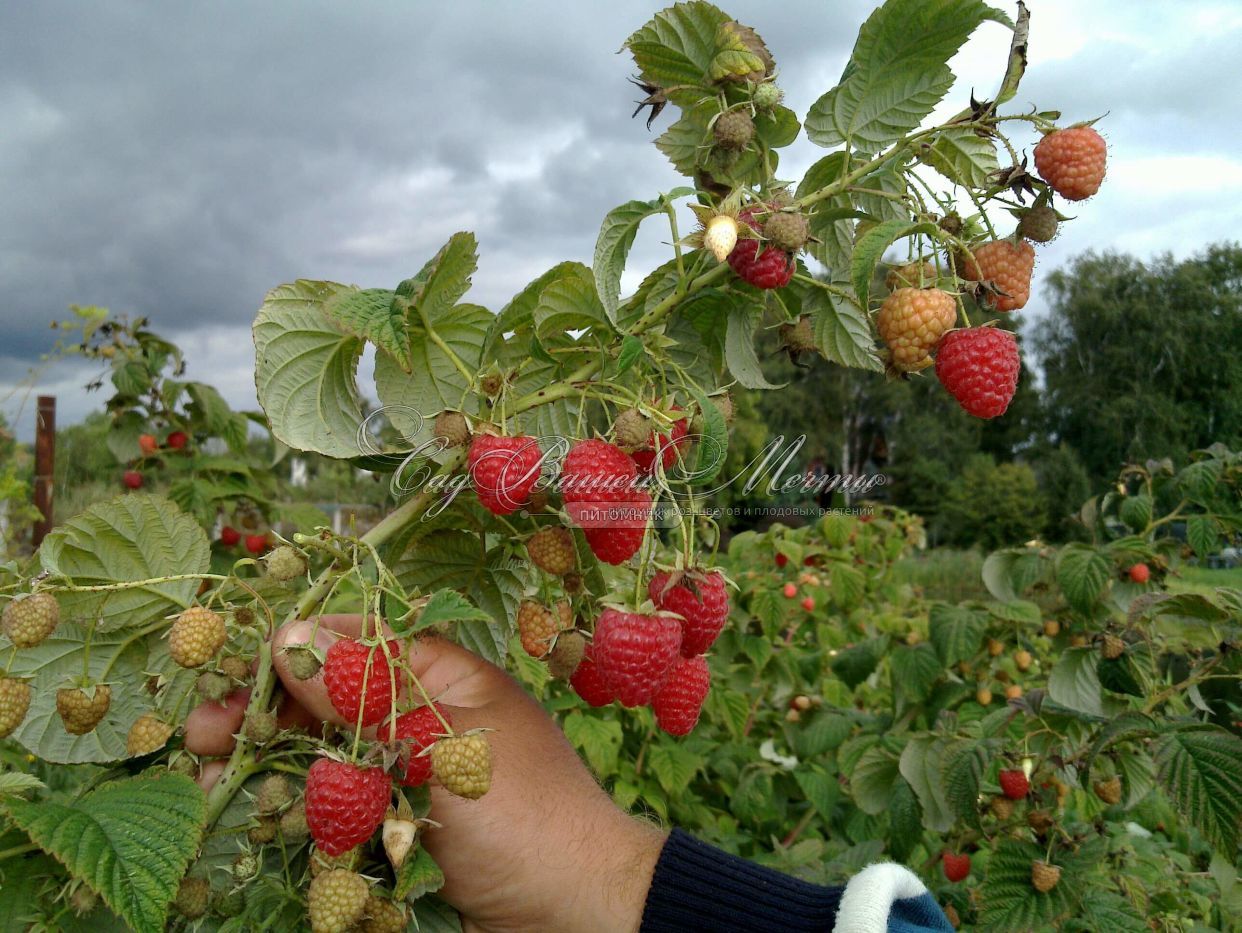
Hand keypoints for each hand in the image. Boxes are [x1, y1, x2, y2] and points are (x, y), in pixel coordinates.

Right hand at [184, 615, 665, 932]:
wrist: (572, 917)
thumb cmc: (521, 817)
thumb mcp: (439, 744)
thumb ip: (363, 695)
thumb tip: (291, 636)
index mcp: (442, 679)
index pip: (354, 644)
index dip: (291, 652)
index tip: (227, 668)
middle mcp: (419, 722)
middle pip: (327, 704)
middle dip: (264, 716)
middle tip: (198, 736)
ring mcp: (406, 782)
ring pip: (323, 763)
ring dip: (269, 767)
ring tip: (208, 776)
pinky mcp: (396, 837)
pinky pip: (336, 817)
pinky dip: (300, 817)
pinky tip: (261, 818)